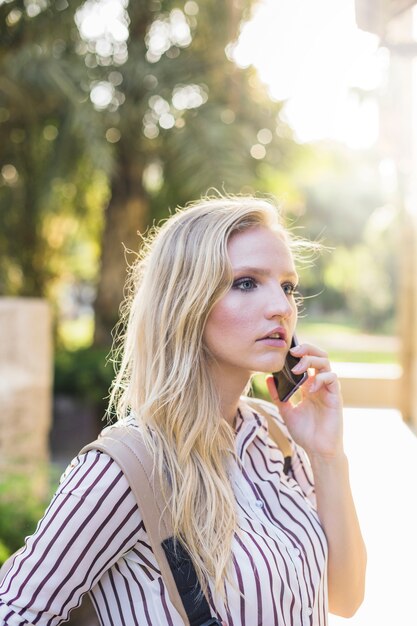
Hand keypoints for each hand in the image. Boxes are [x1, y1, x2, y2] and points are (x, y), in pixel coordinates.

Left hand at [266, 343, 343, 458]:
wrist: (318, 450)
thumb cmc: (305, 432)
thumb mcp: (286, 411)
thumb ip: (278, 395)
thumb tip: (268, 378)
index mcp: (308, 385)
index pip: (306, 360)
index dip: (298, 352)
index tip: (284, 350)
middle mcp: (319, 384)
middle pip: (318, 356)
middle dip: (307, 349)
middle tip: (292, 351)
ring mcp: (328, 390)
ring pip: (326, 363)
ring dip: (311, 361)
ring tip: (298, 369)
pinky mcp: (336, 397)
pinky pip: (332, 379)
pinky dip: (320, 379)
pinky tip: (310, 388)